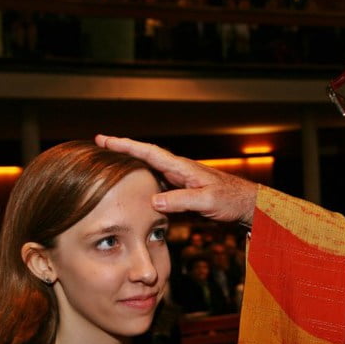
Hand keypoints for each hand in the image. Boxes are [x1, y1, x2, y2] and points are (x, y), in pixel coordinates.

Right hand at [96, 134, 257, 224]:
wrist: (247, 204)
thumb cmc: (230, 199)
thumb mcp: (206, 201)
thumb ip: (181, 201)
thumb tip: (154, 201)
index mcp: (181, 167)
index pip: (148, 152)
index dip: (125, 145)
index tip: (104, 139)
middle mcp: (177, 170)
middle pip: (144, 156)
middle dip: (121, 149)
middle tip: (98, 144)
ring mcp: (179, 179)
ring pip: (148, 169)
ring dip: (129, 164)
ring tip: (108, 161)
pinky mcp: (182, 191)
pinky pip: (156, 183)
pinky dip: (142, 181)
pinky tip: (133, 187)